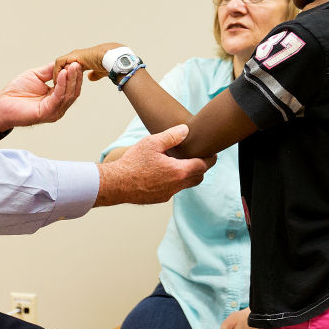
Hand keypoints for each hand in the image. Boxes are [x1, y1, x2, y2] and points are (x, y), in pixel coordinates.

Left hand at [0, 61, 82, 130]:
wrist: (1, 105)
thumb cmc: (15, 92)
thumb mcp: (36, 76)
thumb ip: (50, 71)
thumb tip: (64, 62)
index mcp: (56, 98)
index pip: (71, 86)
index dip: (74, 74)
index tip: (76, 61)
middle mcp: (57, 106)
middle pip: (73, 91)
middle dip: (75, 76)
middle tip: (78, 63)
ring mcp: (53, 111)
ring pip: (67, 95)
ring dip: (71, 79)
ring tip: (72, 66)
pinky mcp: (46, 113)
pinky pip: (57, 98)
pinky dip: (61, 85)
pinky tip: (62, 74)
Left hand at [54, 42, 125, 82]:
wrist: (111, 59)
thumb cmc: (109, 64)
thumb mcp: (99, 71)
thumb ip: (94, 74)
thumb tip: (90, 77)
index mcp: (81, 59)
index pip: (68, 68)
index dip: (65, 77)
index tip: (62, 87)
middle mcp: (76, 56)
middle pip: (61, 66)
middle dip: (58, 77)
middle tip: (55, 87)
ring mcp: (74, 55)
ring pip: (58, 64)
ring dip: (57, 75)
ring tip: (55, 86)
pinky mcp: (72, 56)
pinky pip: (59, 63)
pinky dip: (58, 72)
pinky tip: (58, 81)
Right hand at [94, 124, 213, 205]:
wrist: (116, 184)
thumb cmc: (133, 163)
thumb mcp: (152, 143)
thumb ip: (172, 136)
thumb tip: (185, 130)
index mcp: (179, 171)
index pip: (203, 166)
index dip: (210, 159)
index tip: (212, 154)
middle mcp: (176, 185)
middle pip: (198, 178)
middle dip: (201, 168)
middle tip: (199, 158)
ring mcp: (168, 194)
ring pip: (185, 185)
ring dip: (187, 175)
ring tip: (180, 163)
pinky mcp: (159, 199)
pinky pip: (173, 190)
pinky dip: (174, 181)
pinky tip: (164, 173)